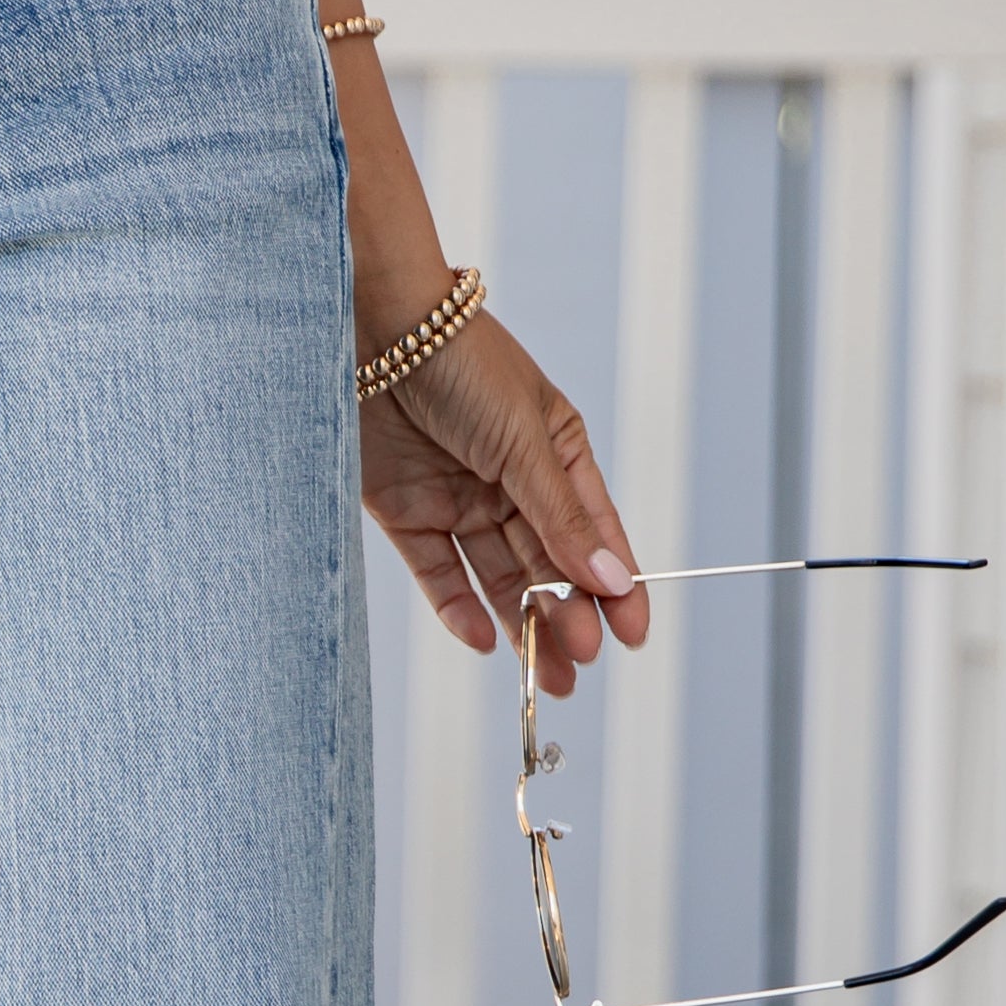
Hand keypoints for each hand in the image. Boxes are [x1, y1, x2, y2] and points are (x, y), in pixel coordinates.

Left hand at [360, 307, 647, 686]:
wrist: (373, 330)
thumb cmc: (462, 364)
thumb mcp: (524, 441)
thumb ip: (561, 517)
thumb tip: (612, 579)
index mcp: (555, 453)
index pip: (595, 531)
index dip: (617, 584)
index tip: (632, 635)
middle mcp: (510, 481)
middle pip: (546, 564)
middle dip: (566, 616)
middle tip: (578, 664)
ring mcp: (458, 498)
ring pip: (497, 578)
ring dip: (520, 625)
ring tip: (543, 676)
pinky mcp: (407, 512)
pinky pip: (439, 573)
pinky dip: (459, 609)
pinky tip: (484, 641)